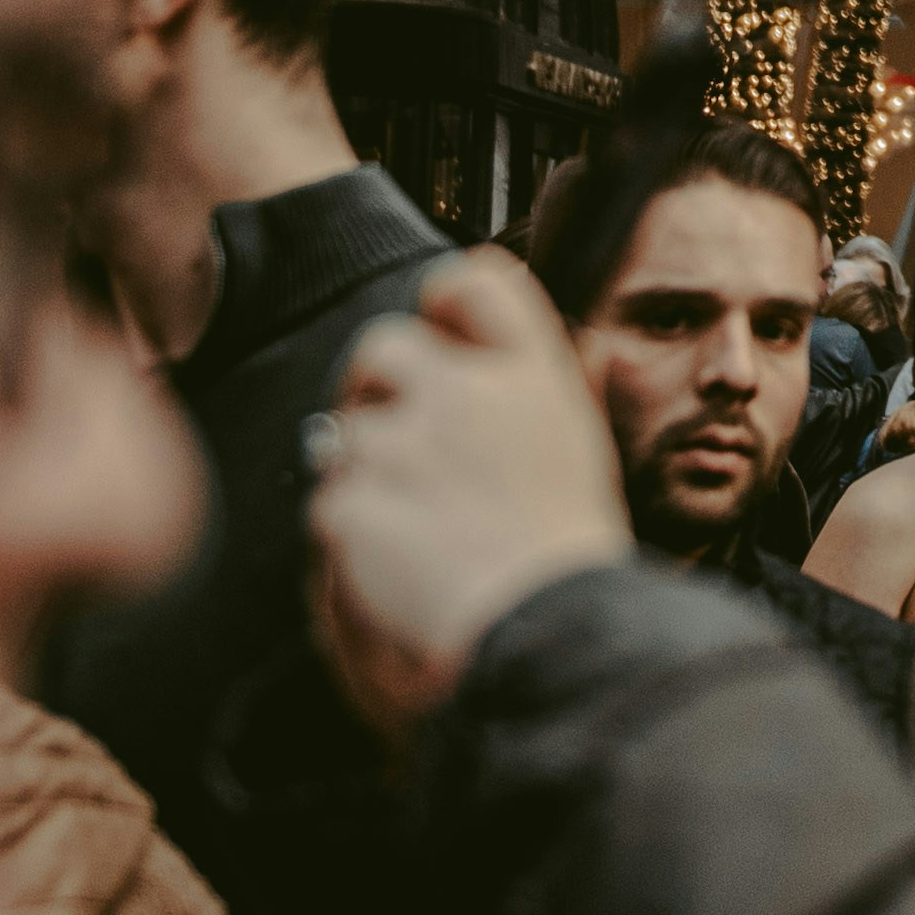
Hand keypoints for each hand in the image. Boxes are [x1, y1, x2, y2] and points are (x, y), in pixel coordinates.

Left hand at [307, 251, 627, 735]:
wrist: (541, 633)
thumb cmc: (570, 558)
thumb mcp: (582, 453)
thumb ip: (554, 393)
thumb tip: (566, 358)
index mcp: (529, 376)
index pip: (477, 281)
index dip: (446, 298)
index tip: (439, 327)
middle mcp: (462, 392)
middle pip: (383, 345)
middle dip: (376, 388)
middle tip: (394, 441)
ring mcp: (399, 445)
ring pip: (344, 432)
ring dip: (362, 470)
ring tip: (408, 529)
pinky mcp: (350, 503)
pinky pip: (331, 504)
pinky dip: (350, 536)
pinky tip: (392, 566)